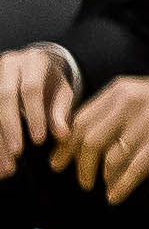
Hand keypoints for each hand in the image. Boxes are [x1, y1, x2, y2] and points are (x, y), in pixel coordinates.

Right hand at [0, 45, 77, 175]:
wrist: (32, 68)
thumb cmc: (50, 83)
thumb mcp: (61, 92)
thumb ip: (61, 111)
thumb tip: (62, 135)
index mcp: (33, 61)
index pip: (31, 88)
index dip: (35, 115)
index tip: (40, 140)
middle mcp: (8, 65)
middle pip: (4, 96)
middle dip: (10, 127)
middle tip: (17, 153)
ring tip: (6, 167)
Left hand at [52, 71, 148, 203]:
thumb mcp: (143, 95)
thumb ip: (115, 111)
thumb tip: (84, 140)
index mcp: (120, 90)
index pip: (79, 120)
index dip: (65, 146)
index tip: (59, 163)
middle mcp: (130, 102)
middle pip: (89, 140)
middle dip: (80, 166)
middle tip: (82, 181)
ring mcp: (147, 119)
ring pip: (110, 156)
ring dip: (102, 177)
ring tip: (103, 187)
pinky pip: (134, 168)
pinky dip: (122, 186)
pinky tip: (116, 196)